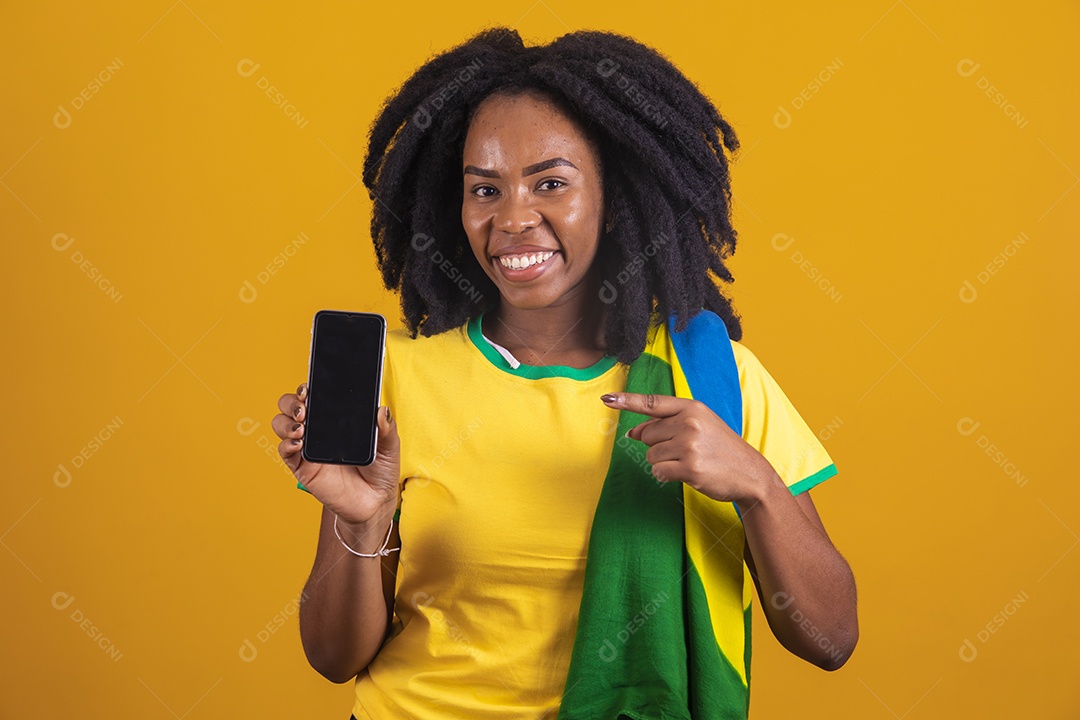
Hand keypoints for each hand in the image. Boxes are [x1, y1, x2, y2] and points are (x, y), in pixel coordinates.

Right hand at [274, 382, 399, 525]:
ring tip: (301, 427)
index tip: (309, 387)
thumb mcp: (389, 446)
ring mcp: (308, 448)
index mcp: (336, 419)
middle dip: (290, 402)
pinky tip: (299, 444)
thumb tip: (381, 410)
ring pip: (282, 425)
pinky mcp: (303, 468)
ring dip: (286, 422)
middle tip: (304, 408)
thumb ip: (386, 428)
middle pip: (290, 406)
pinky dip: (286, 445)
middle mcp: (318, 430)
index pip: (315, 396)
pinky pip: (285, 452)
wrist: (375, 502)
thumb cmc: (380, 470)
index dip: (307, 388)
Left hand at [601, 392, 781, 504]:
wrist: (749, 473)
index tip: (607, 398)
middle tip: (685, 450)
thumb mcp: (699, 426)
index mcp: (692, 408)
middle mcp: (689, 423)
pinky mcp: (689, 467)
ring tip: (688, 461)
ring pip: (650, 455)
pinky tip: (685, 474)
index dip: (627, 401)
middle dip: (658, 445)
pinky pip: (658, 471)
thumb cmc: (720, 448)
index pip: (652, 403)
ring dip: (663, 462)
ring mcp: (689, 445)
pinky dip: (666, 475)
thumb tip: (633, 432)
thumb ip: (666, 425)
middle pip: (647, 435)